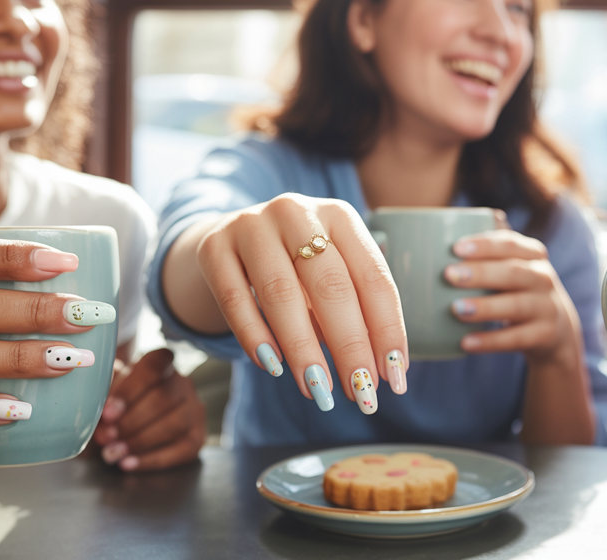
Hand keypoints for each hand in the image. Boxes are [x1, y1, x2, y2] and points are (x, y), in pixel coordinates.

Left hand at [91, 348, 204, 470]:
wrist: (134, 420)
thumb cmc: (120, 401)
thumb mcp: (110, 390)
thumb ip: (103, 398)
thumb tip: (97, 417)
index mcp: (160, 363)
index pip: (153, 366)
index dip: (130, 390)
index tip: (107, 412)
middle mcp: (182, 383)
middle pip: (164, 398)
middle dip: (131, 421)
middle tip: (106, 437)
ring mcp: (193, 409)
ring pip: (175, 423)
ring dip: (140, 441)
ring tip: (113, 453)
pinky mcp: (197, 436)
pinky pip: (181, 449)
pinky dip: (152, 459)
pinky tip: (129, 464)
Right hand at [195, 193, 404, 412]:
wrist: (233, 238)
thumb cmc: (297, 266)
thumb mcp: (331, 274)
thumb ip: (354, 312)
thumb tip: (377, 371)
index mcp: (340, 215)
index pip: (373, 277)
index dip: (386, 329)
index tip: (394, 376)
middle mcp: (296, 212)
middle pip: (330, 285)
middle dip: (350, 346)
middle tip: (360, 393)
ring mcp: (251, 225)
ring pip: (281, 294)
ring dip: (303, 349)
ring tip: (318, 390)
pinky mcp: (213, 247)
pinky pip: (235, 300)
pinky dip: (255, 337)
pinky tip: (273, 367)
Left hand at [446, 228, 583, 366]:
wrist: (556, 329)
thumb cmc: (519, 289)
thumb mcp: (513, 265)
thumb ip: (492, 248)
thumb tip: (452, 224)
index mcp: (532, 254)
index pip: (509, 244)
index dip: (484, 245)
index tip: (455, 248)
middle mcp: (543, 278)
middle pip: (512, 272)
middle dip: (481, 273)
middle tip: (449, 275)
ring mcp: (547, 307)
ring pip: (516, 305)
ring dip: (485, 307)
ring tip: (456, 309)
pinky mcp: (544, 335)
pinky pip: (516, 338)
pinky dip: (490, 341)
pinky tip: (466, 342)